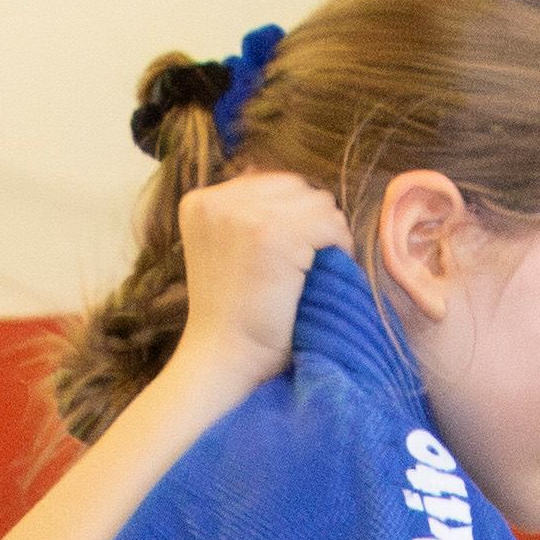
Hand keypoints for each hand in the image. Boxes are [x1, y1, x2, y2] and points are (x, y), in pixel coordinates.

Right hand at [168, 170, 345, 389]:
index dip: (292, 213)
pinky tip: (326, 272)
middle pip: (295, 186)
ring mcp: (245, 215)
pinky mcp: (274, 235)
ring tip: (316, 266)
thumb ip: (244, 215)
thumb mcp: (224, 251)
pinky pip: (329, 224)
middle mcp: (217, 201)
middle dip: (311, 219)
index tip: (295, 249)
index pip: (269, 181)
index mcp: (200, 202)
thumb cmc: (230, 317)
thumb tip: (290, 187)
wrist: (223, 358)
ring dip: (327, 232)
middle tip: (311, 259)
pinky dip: (338, 246)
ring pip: (317, 202)